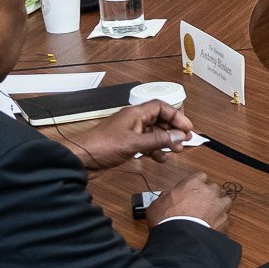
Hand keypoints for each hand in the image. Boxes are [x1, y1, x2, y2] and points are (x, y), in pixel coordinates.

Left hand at [62, 101, 195, 170]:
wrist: (81, 159)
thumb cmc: (104, 146)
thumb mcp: (134, 143)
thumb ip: (158, 140)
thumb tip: (180, 136)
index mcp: (135, 113)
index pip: (161, 107)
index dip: (176, 116)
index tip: (187, 129)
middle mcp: (134, 120)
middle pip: (159, 120)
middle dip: (173, 130)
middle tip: (185, 142)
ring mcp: (129, 132)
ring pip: (154, 133)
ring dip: (166, 141)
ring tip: (175, 152)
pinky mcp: (125, 144)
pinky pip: (145, 144)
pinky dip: (155, 150)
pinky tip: (160, 158)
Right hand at [146, 170, 232, 230]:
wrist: (180, 239)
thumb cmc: (167, 220)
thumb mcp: (157, 205)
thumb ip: (165, 197)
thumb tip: (166, 198)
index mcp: (193, 184)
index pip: (200, 176)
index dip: (197, 183)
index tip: (193, 189)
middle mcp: (208, 192)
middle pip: (214, 188)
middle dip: (208, 194)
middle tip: (200, 203)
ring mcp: (219, 206)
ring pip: (225, 201)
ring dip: (219, 205)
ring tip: (210, 213)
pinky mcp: (224, 221)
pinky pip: (225, 218)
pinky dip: (220, 221)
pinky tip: (212, 226)